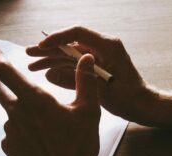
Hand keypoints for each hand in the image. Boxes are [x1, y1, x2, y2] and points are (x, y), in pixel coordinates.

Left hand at [0, 45, 103, 155]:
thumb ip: (85, 80)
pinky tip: (39, 140)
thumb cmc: (80, 146)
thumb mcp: (88, 110)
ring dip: (19, 110)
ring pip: (10, 112)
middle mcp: (17, 114)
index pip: (7, 71)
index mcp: (35, 100)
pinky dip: (22, 130)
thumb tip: (85, 57)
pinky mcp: (9, 148)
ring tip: (44, 125)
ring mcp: (11, 132)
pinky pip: (13, 132)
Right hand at [27, 26, 158, 124]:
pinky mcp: (96, 67)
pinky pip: (74, 65)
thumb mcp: (100, 89)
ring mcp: (98, 57)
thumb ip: (74, 80)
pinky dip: (60, 68)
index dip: (57, 38)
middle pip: (70, 43)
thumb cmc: (128, 97)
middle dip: (49, 49)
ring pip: (69, 55)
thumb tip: (50, 73)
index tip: (41, 46)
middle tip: (28, 53)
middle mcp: (102, 47)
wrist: (142, 106)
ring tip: (32, 65)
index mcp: (107, 46)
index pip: (77, 33)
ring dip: (51, 60)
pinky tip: (46, 73)